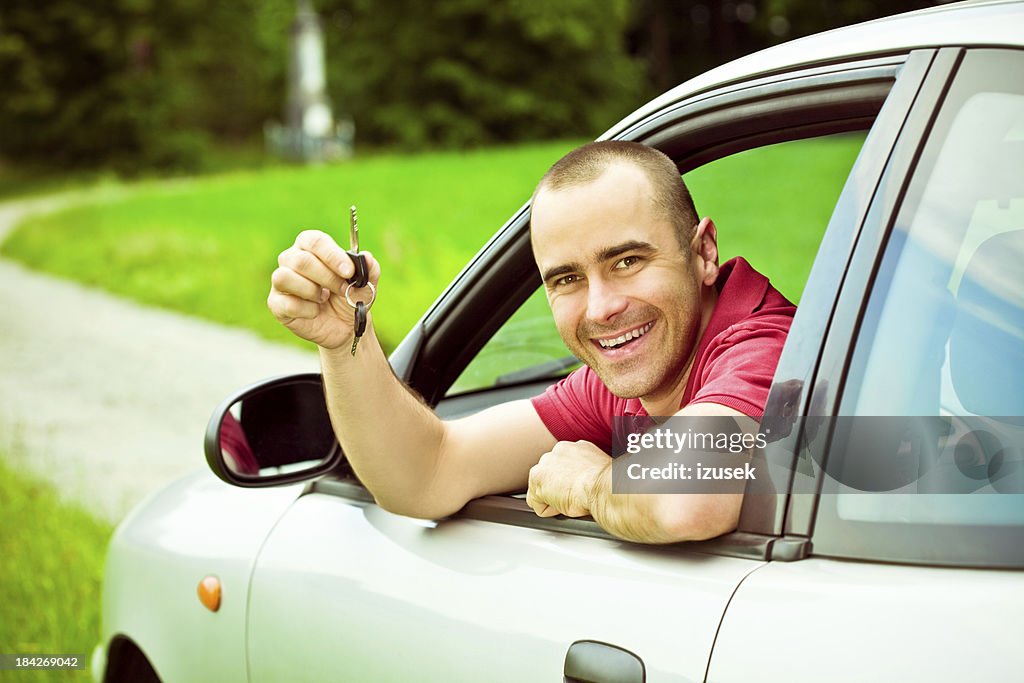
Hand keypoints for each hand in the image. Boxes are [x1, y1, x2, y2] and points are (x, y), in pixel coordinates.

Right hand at [268, 230, 380, 349]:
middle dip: (328, 278)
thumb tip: (367, 258)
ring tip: (324, 299)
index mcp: (311, 247)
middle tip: (344, 289)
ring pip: (285, 277)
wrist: (345, 326)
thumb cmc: (351, 297)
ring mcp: (281, 282)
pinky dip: (307, 310)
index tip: (349, 271)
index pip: (315, 240)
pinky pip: (286, 303)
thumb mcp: (366, 284)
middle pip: (301, 261)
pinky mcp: (276, 303)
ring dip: (312, 291)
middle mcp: (291, 259)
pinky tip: (315, 312)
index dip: (332, 255)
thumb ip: (370, 269)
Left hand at [526, 440, 610, 517]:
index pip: (562, 466)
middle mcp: (558, 451)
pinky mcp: (538, 479)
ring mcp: (545, 464)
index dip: (569, 482)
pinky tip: (563, 506)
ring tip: (571, 500)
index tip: (577, 489)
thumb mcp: (598, 471)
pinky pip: (536, 502)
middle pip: (549, 475)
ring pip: (541, 488)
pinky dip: (547, 509)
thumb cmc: (607, 483)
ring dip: (552, 498)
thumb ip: (586, 471)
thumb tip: (587, 482)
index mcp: (575, 448)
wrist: (603, 486)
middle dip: (557, 488)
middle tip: (574, 496)